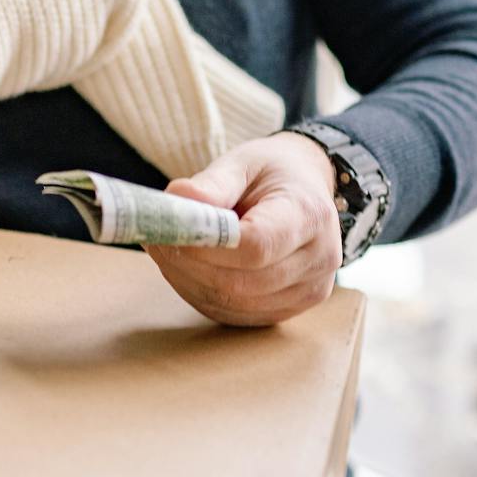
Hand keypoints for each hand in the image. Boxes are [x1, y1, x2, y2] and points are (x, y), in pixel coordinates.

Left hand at [147, 134, 342, 327]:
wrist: (304, 191)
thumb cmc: (271, 174)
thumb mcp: (242, 163)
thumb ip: (211, 185)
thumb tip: (175, 203)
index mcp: (310, 215)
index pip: (257, 246)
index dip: (208, 246)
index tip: (172, 230)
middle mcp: (319, 259)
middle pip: (243, 282)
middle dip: (190, 264)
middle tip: (157, 239)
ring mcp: (308, 290)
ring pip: (234, 303)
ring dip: (189, 281)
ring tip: (168, 249)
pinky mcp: (289, 310)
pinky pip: (235, 313)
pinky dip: (202, 294)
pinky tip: (187, 268)